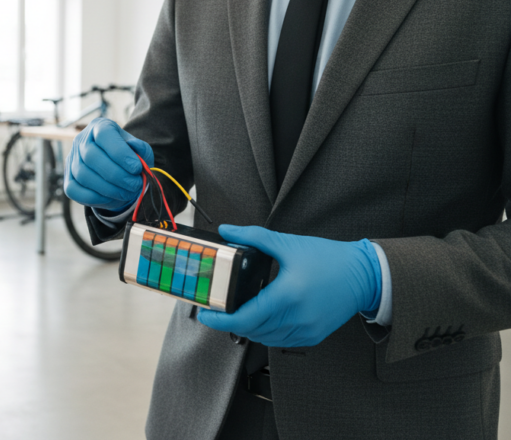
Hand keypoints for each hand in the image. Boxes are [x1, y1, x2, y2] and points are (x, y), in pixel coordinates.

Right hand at [63, 118, 153, 211]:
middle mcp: (81, 140)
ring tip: (126, 193)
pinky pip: (74, 190)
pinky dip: (94, 197)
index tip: (136, 168)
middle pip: (91, 157)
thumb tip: (135, 150)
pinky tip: (111, 198)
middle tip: (134, 184)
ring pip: (83, 175)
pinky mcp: (67, 179)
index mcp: (99, 126)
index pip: (104, 135)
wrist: (117, 172)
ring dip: (108, 188)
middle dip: (116, 174)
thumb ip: (141, 149)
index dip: (120, 153)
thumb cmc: (129, 158)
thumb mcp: (140, 150)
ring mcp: (71, 160)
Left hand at [197, 225, 381, 347]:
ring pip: (264, 338)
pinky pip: (280, 341)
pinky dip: (267, 332)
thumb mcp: (288, 244)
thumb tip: (226, 230)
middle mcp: (297, 317)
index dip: (220, 320)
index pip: (245, 318)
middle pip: (251, 329)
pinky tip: (264, 316)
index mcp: (288, 295)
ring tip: (241, 310)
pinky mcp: (313, 336)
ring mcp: (306, 330)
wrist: (365, 275)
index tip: (206, 314)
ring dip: (249, 327)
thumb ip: (254, 237)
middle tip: (220, 308)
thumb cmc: (330, 259)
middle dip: (232, 321)